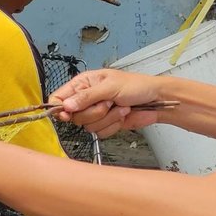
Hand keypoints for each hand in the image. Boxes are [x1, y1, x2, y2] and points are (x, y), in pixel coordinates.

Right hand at [50, 68, 166, 138]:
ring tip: (119, 106)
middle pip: (74, 115)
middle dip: (94, 111)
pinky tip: (122, 115)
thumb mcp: (110, 86)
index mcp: (84, 83)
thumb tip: (66, 105)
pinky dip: (113, 125)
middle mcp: (87, 98)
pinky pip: (100, 132)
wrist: (155, 101)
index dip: (60, 107)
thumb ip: (87, 96)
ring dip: (107, 118)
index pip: (59, 97)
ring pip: (88, 126)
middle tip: (108, 102)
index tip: (67, 114)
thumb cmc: (136, 86)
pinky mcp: (105, 124)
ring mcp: (96, 113)